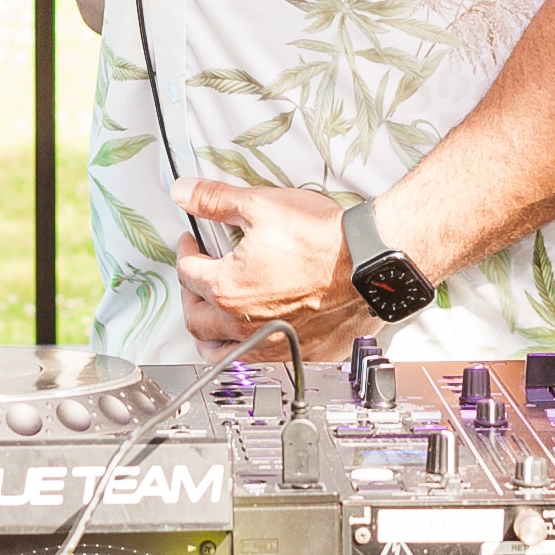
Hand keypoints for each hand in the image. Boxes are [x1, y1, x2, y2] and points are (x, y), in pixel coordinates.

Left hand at [172, 178, 369, 361]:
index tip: (191, 244)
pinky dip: (248, 349)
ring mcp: (272, 344)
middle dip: (189, 294)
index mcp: (227, 289)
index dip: (185, 252)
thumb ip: (215, 200)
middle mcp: (244, 325)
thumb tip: (185, 192)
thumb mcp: (260, 206)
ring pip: (221, 352)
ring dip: (209, 333)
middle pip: (195, 319)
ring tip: (211, 316)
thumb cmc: (323, 240)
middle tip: (195, 277)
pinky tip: (254, 335)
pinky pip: (261, 362)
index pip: (187, 274)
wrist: (368, 262)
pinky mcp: (299, 353)